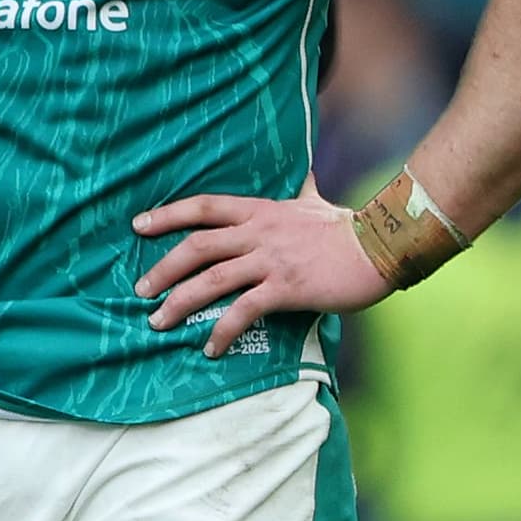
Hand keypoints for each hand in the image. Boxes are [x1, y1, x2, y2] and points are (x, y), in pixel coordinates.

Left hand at [132, 187, 388, 354]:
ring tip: (158, 322)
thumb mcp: (316, 200)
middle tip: (140, 290)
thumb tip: (304, 172)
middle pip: (197, 247)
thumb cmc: (348, 226)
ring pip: (213, 280)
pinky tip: (209, 348)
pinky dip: (222, 331)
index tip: (138, 225)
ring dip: (180, 303)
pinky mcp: (287, 289)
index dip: (167, 215)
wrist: (383, 246)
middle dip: (162, 269)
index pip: (203, 207)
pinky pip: (244, 311)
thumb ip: (302, 189)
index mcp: (260, 211)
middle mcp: (258, 234)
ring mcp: (271, 261)